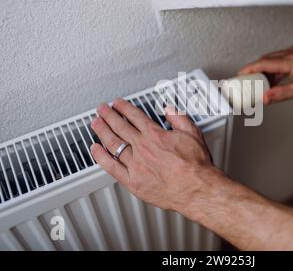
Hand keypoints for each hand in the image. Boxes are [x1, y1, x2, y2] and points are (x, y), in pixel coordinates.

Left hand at [90, 99, 218, 212]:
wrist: (196, 189)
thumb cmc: (196, 166)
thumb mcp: (192, 133)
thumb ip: (179, 118)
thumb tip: (169, 109)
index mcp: (155, 135)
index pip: (134, 116)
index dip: (123, 108)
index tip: (117, 104)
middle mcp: (143, 147)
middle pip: (120, 127)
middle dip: (108, 116)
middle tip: (101, 110)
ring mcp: (136, 164)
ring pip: (113, 143)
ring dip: (102, 131)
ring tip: (95, 124)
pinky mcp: (133, 181)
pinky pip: (111, 166)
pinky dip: (101, 157)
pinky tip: (95, 150)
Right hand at [239, 46, 292, 104]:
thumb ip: (280, 94)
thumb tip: (266, 98)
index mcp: (291, 60)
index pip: (264, 63)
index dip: (250, 69)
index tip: (241, 74)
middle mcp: (292, 53)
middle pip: (266, 59)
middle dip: (254, 70)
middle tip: (247, 80)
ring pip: (273, 59)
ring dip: (265, 70)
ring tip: (259, 82)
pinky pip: (280, 59)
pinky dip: (274, 69)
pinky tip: (273, 79)